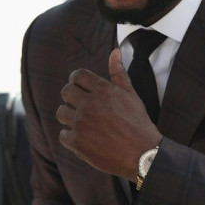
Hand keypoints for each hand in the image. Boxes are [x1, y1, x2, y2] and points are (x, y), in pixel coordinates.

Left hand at [57, 49, 161, 179]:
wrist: (142, 153)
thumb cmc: (138, 122)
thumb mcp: (131, 95)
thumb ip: (119, 73)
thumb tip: (115, 51)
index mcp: (102, 90)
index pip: (77, 76)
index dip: (76, 80)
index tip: (79, 86)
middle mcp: (89, 104)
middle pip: (66, 92)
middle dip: (71, 96)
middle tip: (81, 105)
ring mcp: (81, 124)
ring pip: (61, 113)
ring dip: (69, 115)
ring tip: (82, 122)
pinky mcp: (77, 143)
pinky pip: (63, 134)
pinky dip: (70, 136)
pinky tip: (83, 137)